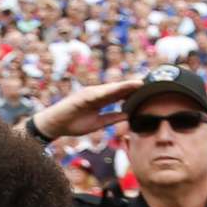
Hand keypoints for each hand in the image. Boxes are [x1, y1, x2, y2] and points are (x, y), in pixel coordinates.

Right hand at [30, 77, 145, 141]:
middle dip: (133, 85)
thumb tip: (127, 115)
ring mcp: (90, 93)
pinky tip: (119, 89)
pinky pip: (98, 93)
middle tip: (150, 82)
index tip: (148, 90)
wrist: (56, 125)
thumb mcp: (98, 123)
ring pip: (111, 88)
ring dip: (125, 85)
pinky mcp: (82, 96)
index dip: (133, 92)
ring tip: (139, 83)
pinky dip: (109, 91)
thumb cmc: (74, 123)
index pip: (120, 95)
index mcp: (101, 100)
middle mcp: (97, 94)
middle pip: (118, 88)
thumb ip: (112, 118)